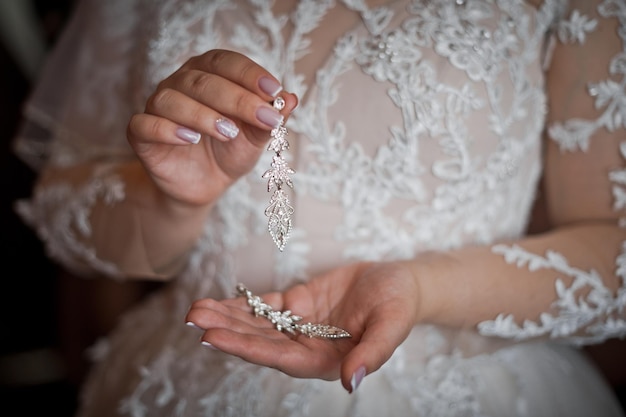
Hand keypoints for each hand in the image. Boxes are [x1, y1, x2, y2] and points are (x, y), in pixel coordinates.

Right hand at [127, 49, 297, 207]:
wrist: (205, 185)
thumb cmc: (230, 151)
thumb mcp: (256, 137)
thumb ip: (271, 118)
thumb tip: (291, 99)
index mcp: (209, 73)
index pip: (226, 62)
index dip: (249, 74)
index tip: (274, 91)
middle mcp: (180, 84)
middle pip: (202, 80)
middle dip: (237, 99)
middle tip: (264, 118)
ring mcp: (158, 107)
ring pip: (171, 99)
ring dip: (202, 114)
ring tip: (228, 133)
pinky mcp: (141, 134)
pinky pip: (144, 124)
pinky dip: (166, 130)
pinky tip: (190, 139)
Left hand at [185, 261, 420, 391]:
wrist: (401, 282)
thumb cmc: (400, 304)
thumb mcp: (392, 325)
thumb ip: (372, 354)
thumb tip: (352, 383)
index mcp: (325, 360)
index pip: (278, 357)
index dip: (246, 348)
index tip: (213, 338)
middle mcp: (307, 346)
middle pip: (259, 340)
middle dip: (227, 330)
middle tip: (194, 317)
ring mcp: (300, 325)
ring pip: (258, 324)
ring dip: (228, 317)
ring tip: (197, 309)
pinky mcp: (298, 304)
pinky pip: (266, 305)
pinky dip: (243, 304)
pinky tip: (220, 301)